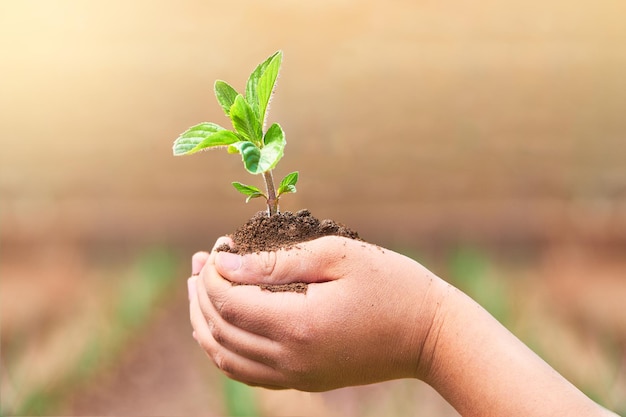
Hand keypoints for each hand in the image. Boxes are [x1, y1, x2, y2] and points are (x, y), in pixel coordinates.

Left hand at [188, 236, 445, 390]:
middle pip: (220, 330)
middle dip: (200, 294)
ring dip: (204, 323)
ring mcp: (297, 377)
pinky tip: (222, 325)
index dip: (213, 273)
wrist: (431, 335)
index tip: (216, 247)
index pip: (229, 301)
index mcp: (299, 324)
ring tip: (197, 291)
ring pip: (226, 358)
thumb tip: (225, 263)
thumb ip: (277, 262)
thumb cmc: (392, 284)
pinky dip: (224, 349)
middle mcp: (291, 359)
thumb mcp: (337, 256)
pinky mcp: (305, 382)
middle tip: (197, 262)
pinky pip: (248, 373)